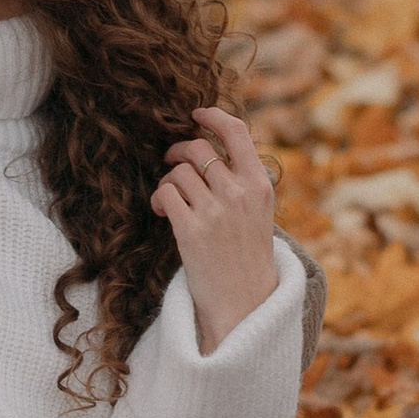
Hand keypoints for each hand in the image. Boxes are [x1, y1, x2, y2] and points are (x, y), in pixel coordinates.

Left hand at [153, 106, 278, 353]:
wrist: (245, 303)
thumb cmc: (247, 256)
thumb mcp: (258, 213)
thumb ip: (242, 181)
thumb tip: (211, 150)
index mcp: (260, 185)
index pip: (237, 132)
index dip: (212, 116)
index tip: (196, 114)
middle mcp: (239, 194)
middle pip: (198, 148)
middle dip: (177, 150)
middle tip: (171, 161)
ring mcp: (216, 212)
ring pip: (178, 171)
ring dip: (167, 180)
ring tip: (170, 197)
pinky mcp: (191, 230)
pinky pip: (165, 194)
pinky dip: (159, 198)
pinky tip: (163, 211)